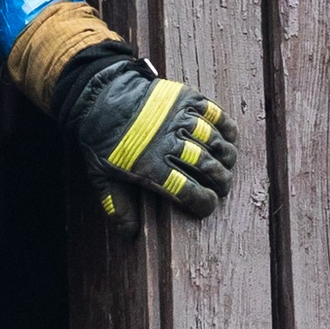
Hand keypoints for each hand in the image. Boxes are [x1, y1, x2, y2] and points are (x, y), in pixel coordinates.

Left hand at [64, 57, 238, 224]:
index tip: (209, 205)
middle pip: (208, 168)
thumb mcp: (101, 175)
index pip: (188, 192)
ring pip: (216, 142)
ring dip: (227, 157)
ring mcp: (179, 118)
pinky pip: (216, 114)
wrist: (101, 95)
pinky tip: (228, 138)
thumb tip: (130, 233)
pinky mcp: (186, 98)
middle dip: (221, 182)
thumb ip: (117, 205)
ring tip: (226, 165)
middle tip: (222, 187)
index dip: (204, 202)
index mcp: (149, 166)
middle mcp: (169, 143)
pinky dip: (227, 128)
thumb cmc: (102, 138)